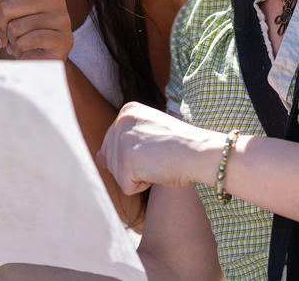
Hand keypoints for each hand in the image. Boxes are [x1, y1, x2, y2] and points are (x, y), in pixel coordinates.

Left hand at [0, 0, 74, 60]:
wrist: (43, 61)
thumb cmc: (25, 32)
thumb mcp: (8, 6)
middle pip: (6, 8)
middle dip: (1, 28)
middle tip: (4, 39)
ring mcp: (63, 18)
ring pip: (16, 26)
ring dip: (12, 41)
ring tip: (18, 44)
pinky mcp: (64, 39)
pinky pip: (29, 40)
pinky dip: (21, 49)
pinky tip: (26, 51)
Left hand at [97, 101, 221, 194]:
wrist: (200, 152)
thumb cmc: (182, 145)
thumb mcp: (150, 135)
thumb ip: (123, 143)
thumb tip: (99, 158)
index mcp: (127, 111)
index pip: (115, 145)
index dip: (138, 154)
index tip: (158, 147)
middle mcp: (120, 121)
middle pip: (113, 160)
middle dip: (135, 166)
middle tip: (159, 156)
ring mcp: (121, 141)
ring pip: (118, 175)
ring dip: (139, 176)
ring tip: (159, 162)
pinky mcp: (125, 162)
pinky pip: (126, 188)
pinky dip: (142, 186)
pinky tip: (157, 171)